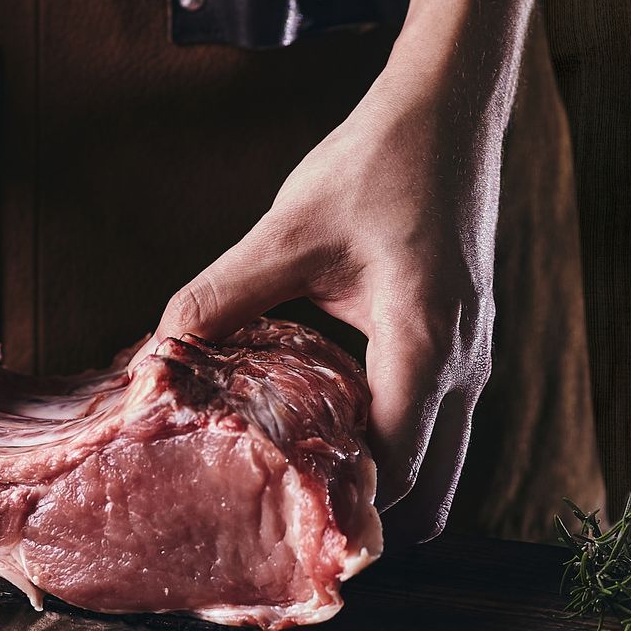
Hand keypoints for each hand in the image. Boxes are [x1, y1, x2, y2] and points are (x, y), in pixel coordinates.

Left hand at [155, 0, 552, 539]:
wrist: (450, 108)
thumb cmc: (379, 162)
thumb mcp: (287, 230)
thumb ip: (221, 295)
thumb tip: (156, 349)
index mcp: (426, 346)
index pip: (396, 468)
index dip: (340, 504)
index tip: (275, 520)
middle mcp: (465, 367)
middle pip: (427, 488)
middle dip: (361, 511)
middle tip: (283, 522)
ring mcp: (474, 358)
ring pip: (438, 460)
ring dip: (378, 478)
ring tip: (298, 483)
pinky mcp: (465, 342)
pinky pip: (434, 422)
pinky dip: (392, 440)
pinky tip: (325, 424)